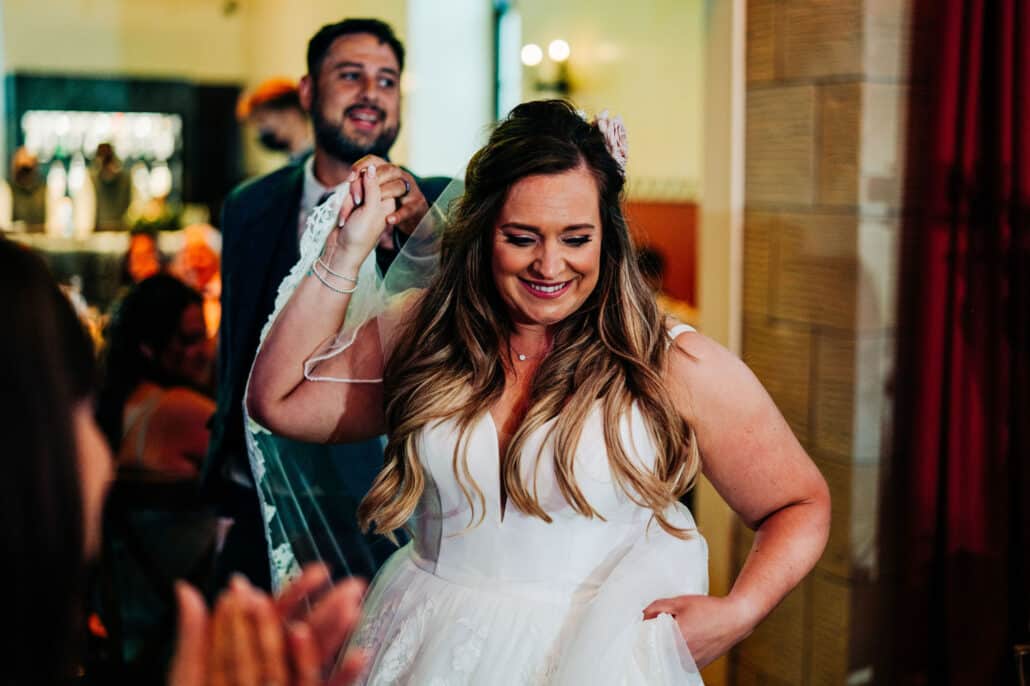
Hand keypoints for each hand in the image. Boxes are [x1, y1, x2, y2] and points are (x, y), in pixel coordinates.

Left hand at [167, 568, 366, 685]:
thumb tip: (186, 591)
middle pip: (304, 635)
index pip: (273, 617)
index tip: (318, 571)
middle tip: (351, 586)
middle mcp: (274, 669)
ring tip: (350, 611)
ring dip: (335, 636)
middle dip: (327, 609)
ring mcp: (290, 685)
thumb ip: (195, 637)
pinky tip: (358, 657)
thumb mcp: (190, 676)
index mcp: (249, 653)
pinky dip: (343, 676)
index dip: (295, 593)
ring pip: (316, 660)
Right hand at [330, 164, 391, 268]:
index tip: (362, 201)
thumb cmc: (360, 236)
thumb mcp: (370, 210)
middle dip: (354, 194)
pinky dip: (341, 207)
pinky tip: (342, 220)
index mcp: (388, 202)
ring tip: (347, 219)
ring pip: (352, 188)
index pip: (378, 179)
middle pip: (363, 182)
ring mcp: (363, 204)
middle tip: (355, 209)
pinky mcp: (351, 207)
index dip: (367, 184)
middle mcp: (377, 202)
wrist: (342, 253)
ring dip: (346, 203)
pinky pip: (344, 197)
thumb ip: (372, 187)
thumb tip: (372, 166)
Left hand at [351, 155, 429, 241]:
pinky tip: (389, 220)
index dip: (361, 166)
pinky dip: (399, 214)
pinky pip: (408, 208)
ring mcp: (409, 189)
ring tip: (372, 205)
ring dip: (384, 194)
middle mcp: (399, 175)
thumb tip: (351, 179)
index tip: (349, 179)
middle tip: (357, 199)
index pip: (373, 160)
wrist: (414, 220)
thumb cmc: (386, 205)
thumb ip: (363, 185)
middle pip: (387, 170)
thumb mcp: (373, 193)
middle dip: (371, 182)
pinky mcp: (415, 205)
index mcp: (386, 170)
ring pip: (399, 185)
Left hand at [642, 594, 754, 668]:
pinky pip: (680, 659)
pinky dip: (679, 650)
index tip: (650, 622)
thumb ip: (657, 607)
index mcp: (674, 642)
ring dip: (668, 644)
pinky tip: (688, 636)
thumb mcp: (680, 602)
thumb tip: (643, 616)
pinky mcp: (698, 665)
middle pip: (658, 648)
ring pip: (669, 655)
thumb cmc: (709, 609)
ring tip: (680, 629)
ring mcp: (690, 664)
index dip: (646, 630)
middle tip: (665, 623)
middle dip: (657, 636)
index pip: (648, 641)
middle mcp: (681, 657)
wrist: (736, 618)